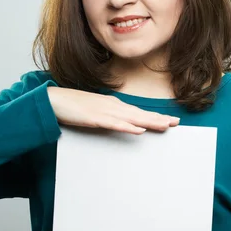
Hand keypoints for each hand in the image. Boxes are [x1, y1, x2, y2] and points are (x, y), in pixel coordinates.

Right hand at [47, 87, 180, 134]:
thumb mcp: (96, 111)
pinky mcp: (95, 118)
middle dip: (159, 119)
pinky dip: (127, 127)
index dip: (155, 116)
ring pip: (132, 118)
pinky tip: (138, 130)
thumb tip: (122, 123)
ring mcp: (104, 111)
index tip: (170, 120)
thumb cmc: (74, 106)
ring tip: (165, 125)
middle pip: (140, 114)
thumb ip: (109, 117)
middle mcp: (113, 107)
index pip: (139, 112)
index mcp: (114, 105)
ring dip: (149, 122)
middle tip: (176, 123)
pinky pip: (114, 124)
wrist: (54, 100)